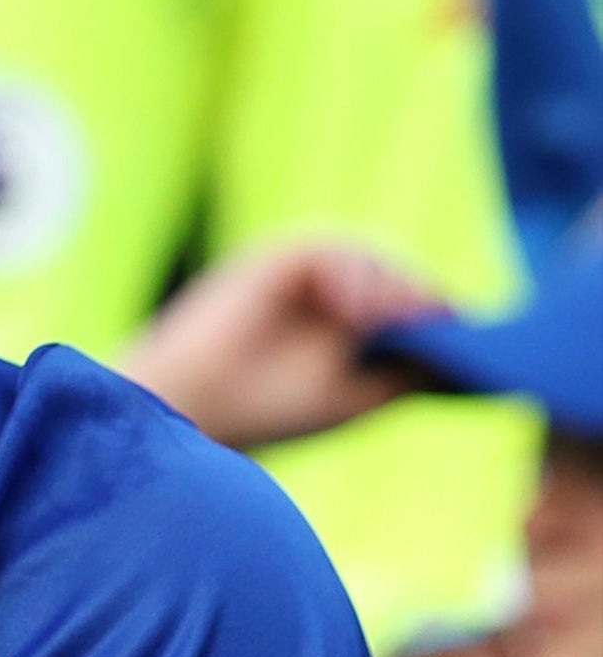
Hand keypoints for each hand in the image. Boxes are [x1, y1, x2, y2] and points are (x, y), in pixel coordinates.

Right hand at [119, 241, 439, 450]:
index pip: (404, 306)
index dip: (435, 313)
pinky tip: (354, 313)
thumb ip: (404, 362)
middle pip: (392, 277)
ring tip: (387, 321)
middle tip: (432, 326)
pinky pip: (325, 248)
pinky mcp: (267, 262)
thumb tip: (455, 332)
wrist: (190, 403)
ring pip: (365, 257)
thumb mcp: (356, 391)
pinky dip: (348, 275)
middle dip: (416, 298)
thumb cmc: (265, 408)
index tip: (466, 334)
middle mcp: (319, 299)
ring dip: (387, 285)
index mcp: (338, 332)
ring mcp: (293, 279)